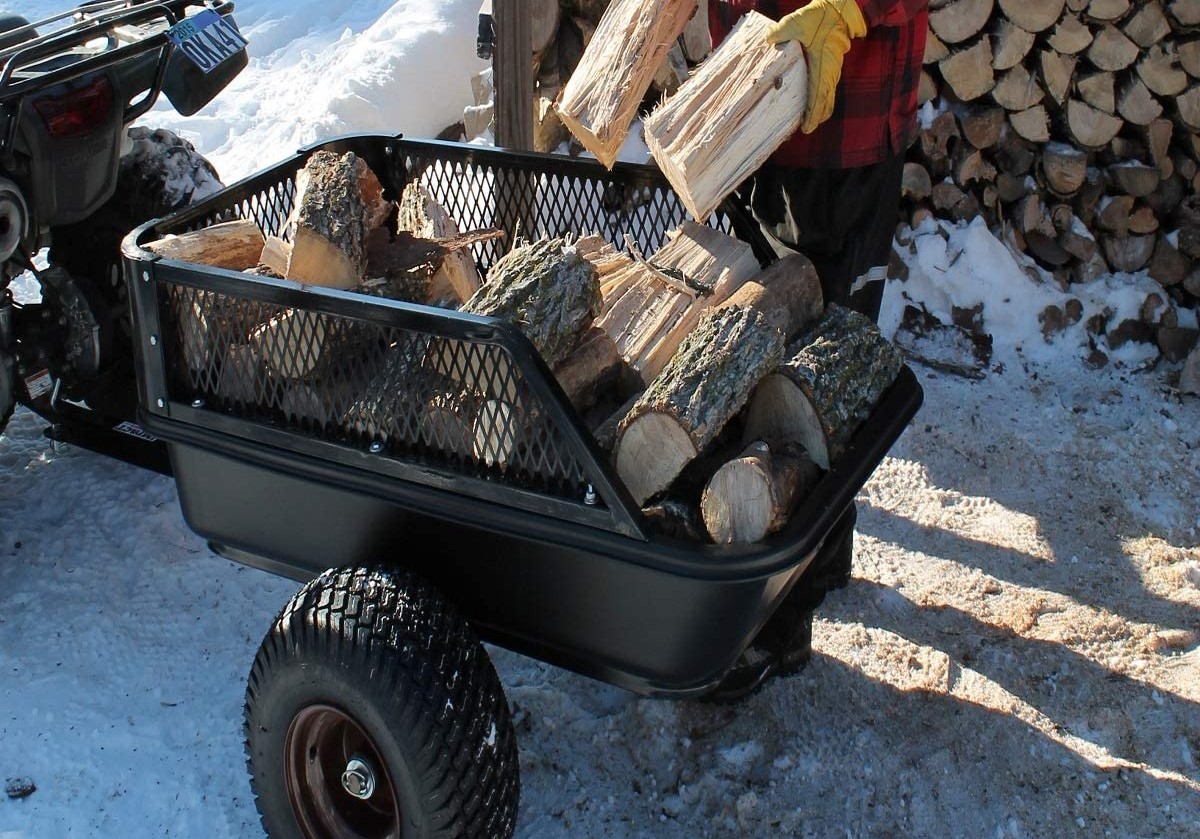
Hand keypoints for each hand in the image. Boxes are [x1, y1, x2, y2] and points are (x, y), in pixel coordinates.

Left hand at [765, 0, 867, 133]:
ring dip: (820, 112)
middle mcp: (829, 72)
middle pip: (825, 103)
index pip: (818, 96)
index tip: (807, 128)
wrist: (837, 11)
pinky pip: (828, 90)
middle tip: (805, 130)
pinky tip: (814, 106)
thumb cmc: (818, 17)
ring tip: (809, 123)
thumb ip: (781, 31)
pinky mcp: (831, 68)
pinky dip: (823, 101)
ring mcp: (832, 71)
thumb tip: (767, 38)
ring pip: (828, 98)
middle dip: (817, 119)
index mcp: (822, 65)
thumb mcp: (796, 22)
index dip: (813, 114)